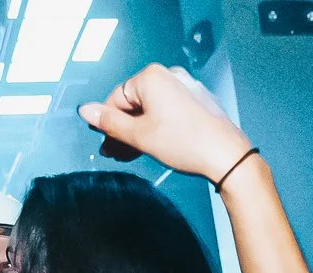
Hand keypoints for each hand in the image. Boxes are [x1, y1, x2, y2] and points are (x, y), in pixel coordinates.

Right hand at [81, 63, 248, 177]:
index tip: (107, 142)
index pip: (116, 98)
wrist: (227, 156)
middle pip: (135, 103)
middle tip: (117, 152)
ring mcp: (186, 87)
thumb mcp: (139, 136)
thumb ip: (110, 123)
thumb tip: (86, 111)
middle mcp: (169, 76)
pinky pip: (170, 111)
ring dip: (140, 130)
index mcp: (151, 77)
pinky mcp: (198, 101)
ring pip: (152, 109)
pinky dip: (159, 127)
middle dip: (125, 129)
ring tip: (134, 153)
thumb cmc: (186, 143)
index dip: (109, 123)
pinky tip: (156, 145)